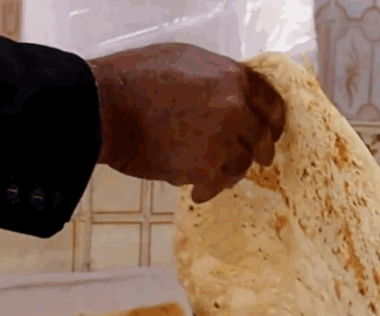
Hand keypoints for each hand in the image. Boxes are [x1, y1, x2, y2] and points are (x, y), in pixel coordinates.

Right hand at [88, 43, 285, 203]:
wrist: (105, 107)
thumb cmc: (135, 77)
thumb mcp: (185, 60)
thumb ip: (216, 78)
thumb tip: (229, 95)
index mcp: (233, 79)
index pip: (271, 103)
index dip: (274, 120)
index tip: (273, 131)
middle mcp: (235, 110)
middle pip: (261, 138)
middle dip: (260, 150)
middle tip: (257, 159)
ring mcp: (222, 142)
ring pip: (241, 165)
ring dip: (230, 170)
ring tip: (214, 173)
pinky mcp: (204, 169)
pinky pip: (218, 185)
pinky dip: (208, 190)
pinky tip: (198, 191)